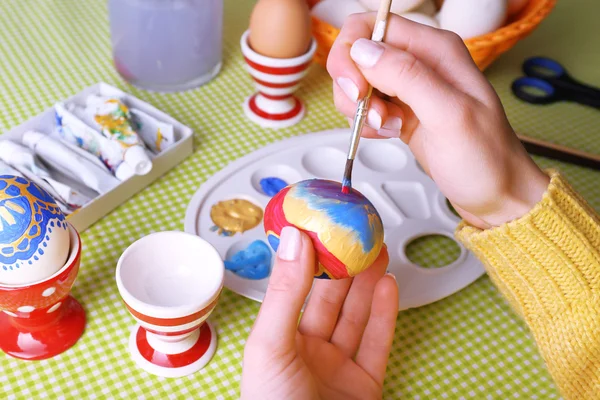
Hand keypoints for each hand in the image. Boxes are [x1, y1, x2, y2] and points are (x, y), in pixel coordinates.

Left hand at [241, 226, 397, 399]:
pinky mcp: (365, 385)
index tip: (320, 228)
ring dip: (368, 283)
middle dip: (344, 266)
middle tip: (356, 236)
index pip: (294, 289)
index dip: (309, 257)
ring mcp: (338, 368)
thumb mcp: (269, 346)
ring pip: (356, 317)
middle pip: (330, 300)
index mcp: (278, 341)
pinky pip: (378, 343)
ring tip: (377, 251)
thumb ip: (284, 293)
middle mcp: (308, 353)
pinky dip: (385, 313)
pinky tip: (388, 285)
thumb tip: (293, 241)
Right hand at [327, 14, 549, 228]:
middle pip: (359, 52)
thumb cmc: (486, 158)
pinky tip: (386, 134)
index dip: (353, 54)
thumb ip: (407, 77)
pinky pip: (366, 105)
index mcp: (435, 48)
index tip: (358, 90)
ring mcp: (410, 87)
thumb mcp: (449, 115)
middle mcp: (420, 61)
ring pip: (359, 80)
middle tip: (372, 114)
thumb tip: (363, 49)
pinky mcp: (402, 110)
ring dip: (360, 108)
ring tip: (387, 127)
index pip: (373, 26)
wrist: (496, 195)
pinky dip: (365, 122)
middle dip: (353, 85)